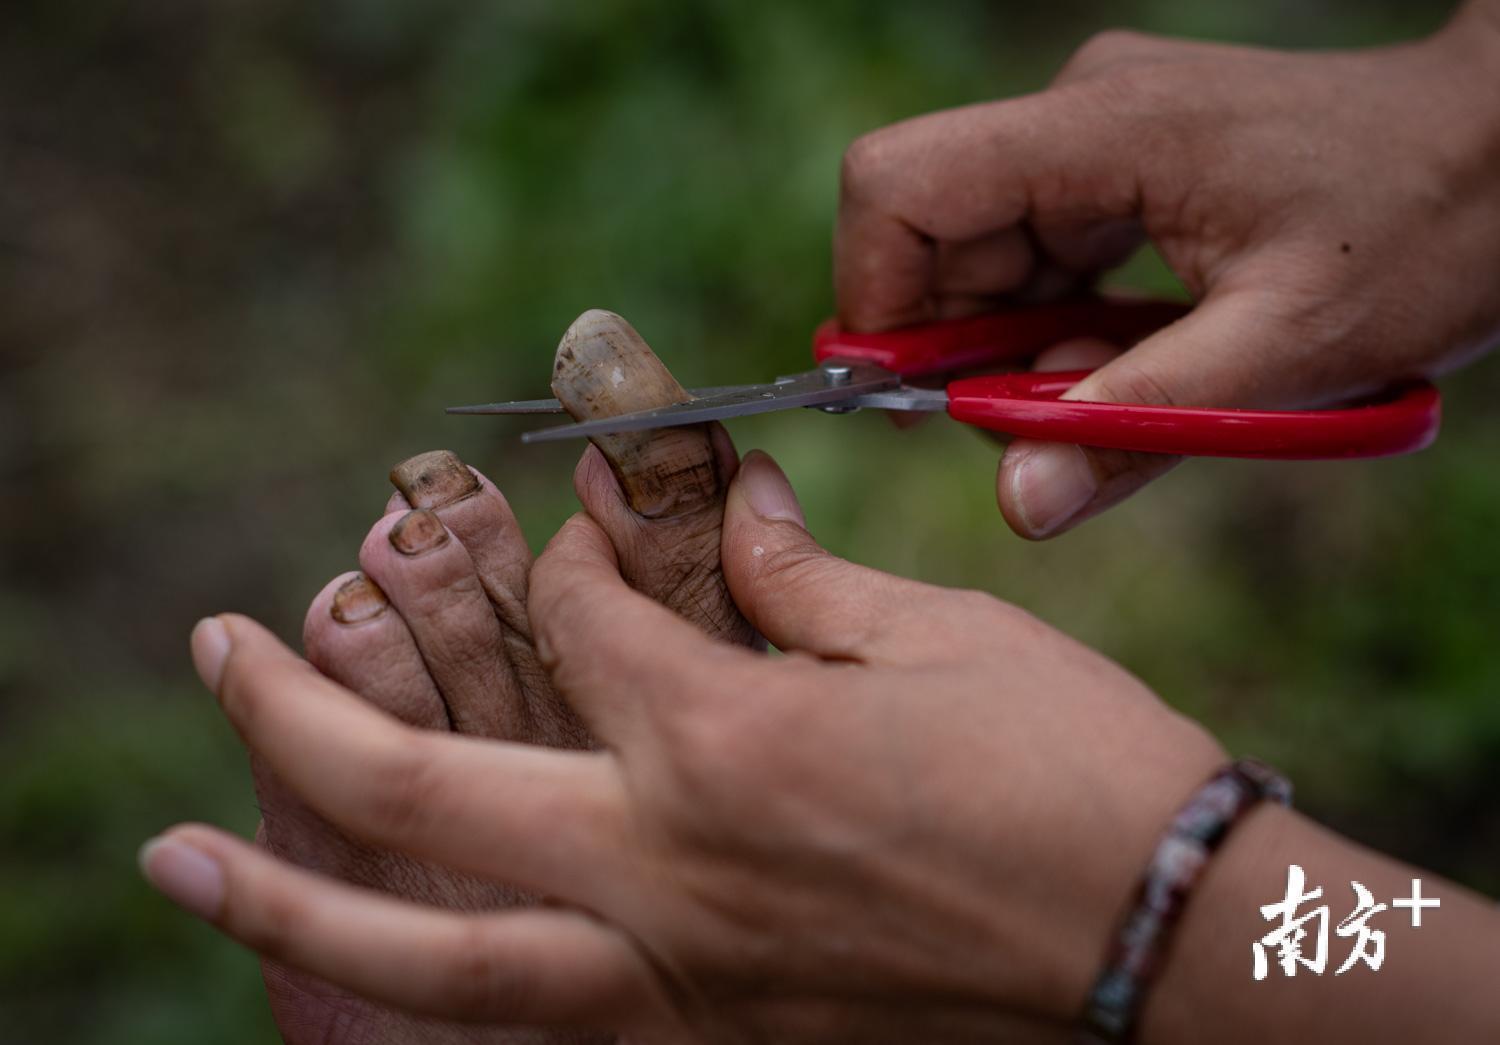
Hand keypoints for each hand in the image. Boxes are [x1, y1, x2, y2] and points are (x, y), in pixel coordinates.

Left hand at [141, 451, 1223, 1040]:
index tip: (595, 527)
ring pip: (437, 962)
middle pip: (426, 788)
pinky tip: (392, 969)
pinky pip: (548, 1029)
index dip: (579, 550)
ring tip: (179, 866)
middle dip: (299, 710)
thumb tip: (724, 510)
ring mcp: (685, 980)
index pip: (585, 618)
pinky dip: (449, 998)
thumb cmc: (1076, 768)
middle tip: (209, 650)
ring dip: (291, 908)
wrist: (1173, 950)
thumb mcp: (937, 638)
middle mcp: (673, 868)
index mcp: (728, 740)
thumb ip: (794, 579)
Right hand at [835, 3, 1499, 537]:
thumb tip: (1017, 503)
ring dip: (1014, 348)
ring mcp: (1096, 134)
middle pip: (929, 234)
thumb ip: (1134, 430)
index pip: (899, 185)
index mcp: (1104, 131)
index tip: (903, 396)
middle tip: (1038, 425)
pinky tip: (1127, 358)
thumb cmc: (1420, 232)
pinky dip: (1055, 328)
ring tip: (1117, 390)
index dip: (872, 298)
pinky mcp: (1116, 164)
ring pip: (977, 255)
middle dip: (957, 348)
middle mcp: (1079, 114)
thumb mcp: (1281, 356)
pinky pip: (1034, 256)